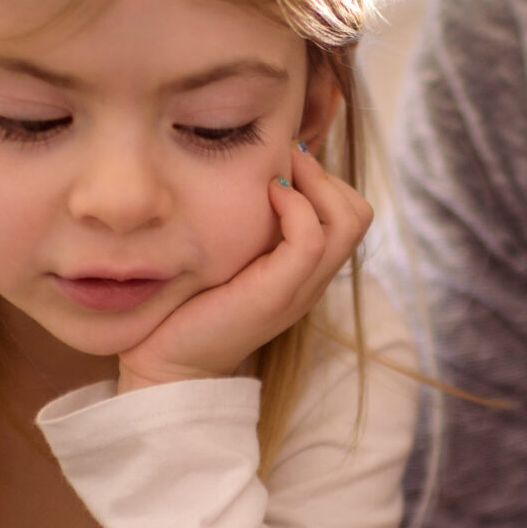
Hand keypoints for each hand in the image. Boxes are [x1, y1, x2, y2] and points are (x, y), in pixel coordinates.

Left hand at [116, 145, 373, 390]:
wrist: (167, 364)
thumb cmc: (186, 307)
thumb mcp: (226, 256)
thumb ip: (248, 226)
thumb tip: (255, 170)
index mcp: (305, 272)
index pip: (350, 213)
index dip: (325, 179)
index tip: (283, 165)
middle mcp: (311, 281)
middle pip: (358, 214)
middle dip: (326, 175)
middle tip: (284, 163)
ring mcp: (299, 289)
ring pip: (347, 221)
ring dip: (314, 183)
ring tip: (276, 176)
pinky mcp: (276, 295)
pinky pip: (311, 240)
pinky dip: (296, 205)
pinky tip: (267, 195)